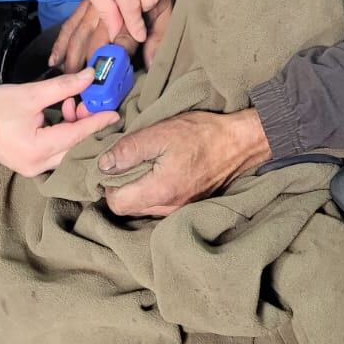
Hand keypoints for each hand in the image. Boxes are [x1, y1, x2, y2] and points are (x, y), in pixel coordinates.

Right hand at [0, 71, 118, 176]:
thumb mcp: (30, 94)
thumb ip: (63, 87)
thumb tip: (90, 76)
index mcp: (37, 149)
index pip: (76, 136)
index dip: (97, 123)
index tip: (115, 113)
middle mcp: (37, 165)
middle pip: (75, 148)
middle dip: (87, 126)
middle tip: (89, 104)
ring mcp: (33, 168)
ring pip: (67, 152)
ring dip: (75, 130)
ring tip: (70, 106)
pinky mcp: (30, 165)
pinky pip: (56, 153)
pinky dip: (64, 136)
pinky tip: (62, 116)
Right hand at [50, 0, 173, 72]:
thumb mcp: (164, 7)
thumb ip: (158, 35)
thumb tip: (150, 63)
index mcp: (128, 9)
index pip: (122, 38)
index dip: (115, 60)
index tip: (107, 81)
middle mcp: (107, 8)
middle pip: (95, 40)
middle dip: (88, 65)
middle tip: (81, 90)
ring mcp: (93, 6)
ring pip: (79, 34)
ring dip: (72, 57)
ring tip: (67, 79)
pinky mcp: (85, 5)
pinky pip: (70, 25)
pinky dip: (61, 42)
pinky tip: (54, 59)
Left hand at [97, 108, 270, 216]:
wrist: (240, 142)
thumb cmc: (202, 134)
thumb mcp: (160, 134)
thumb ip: (128, 150)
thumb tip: (103, 165)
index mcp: (160, 191)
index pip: (117, 203)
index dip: (107, 185)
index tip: (111, 165)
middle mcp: (169, 208)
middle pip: (128, 208)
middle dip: (120, 187)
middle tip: (124, 162)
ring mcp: (180, 209)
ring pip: (143, 207)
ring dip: (136, 189)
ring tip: (141, 165)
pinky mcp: (188, 205)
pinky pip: (158, 204)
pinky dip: (151, 191)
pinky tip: (157, 171)